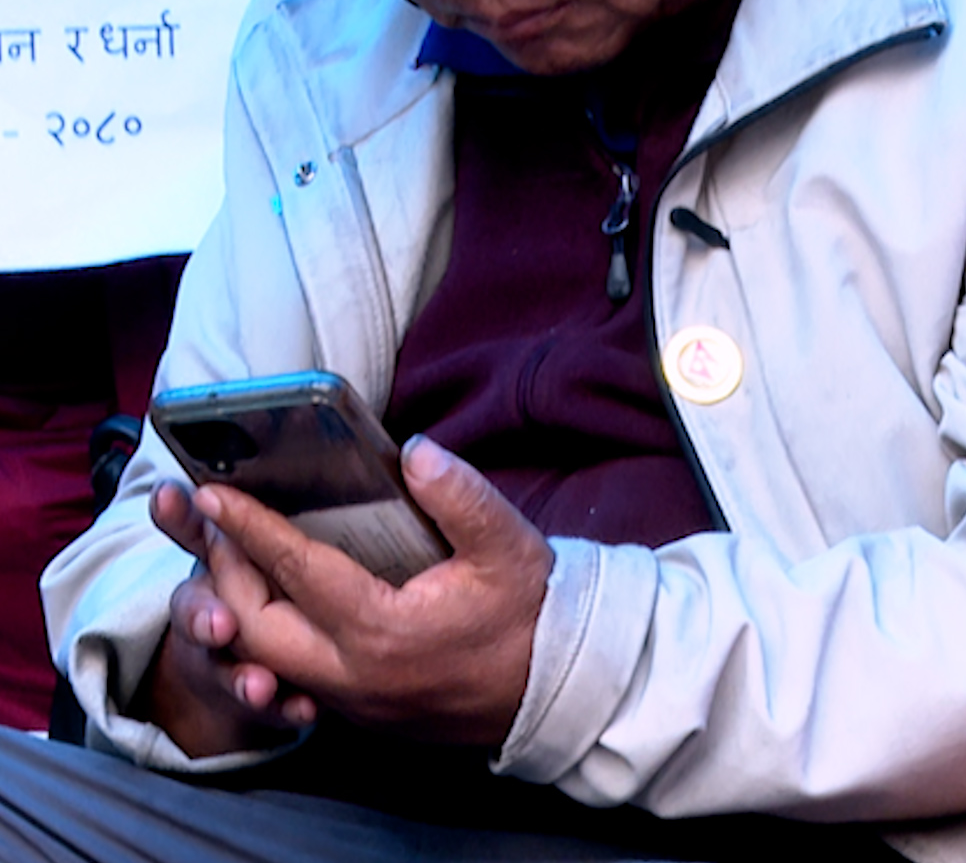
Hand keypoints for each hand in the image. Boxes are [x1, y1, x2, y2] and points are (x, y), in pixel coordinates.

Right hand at [138, 478, 316, 757]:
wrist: (234, 660)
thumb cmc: (248, 581)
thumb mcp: (228, 544)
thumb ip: (214, 514)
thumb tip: (187, 482)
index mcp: (211, 564)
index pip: (191, 535)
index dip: (179, 517)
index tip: (167, 498)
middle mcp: (210, 616)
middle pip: (197, 615)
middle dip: (205, 618)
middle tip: (222, 623)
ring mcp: (230, 662)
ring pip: (230, 672)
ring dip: (243, 679)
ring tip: (260, 685)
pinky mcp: (261, 698)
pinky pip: (271, 709)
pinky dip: (285, 710)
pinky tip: (303, 710)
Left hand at [185, 436, 553, 745]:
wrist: (557, 685)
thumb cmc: (530, 610)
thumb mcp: (506, 543)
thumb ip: (460, 494)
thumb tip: (415, 450)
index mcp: (381, 630)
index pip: (294, 569)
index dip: (247, 527)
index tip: (212, 492)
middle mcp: (353, 675)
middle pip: (254, 625)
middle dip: (223, 571)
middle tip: (214, 519)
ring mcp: (352, 702)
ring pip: (264, 658)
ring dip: (238, 606)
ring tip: (231, 554)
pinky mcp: (360, 712)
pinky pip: (291, 676)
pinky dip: (266, 634)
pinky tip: (271, 598)